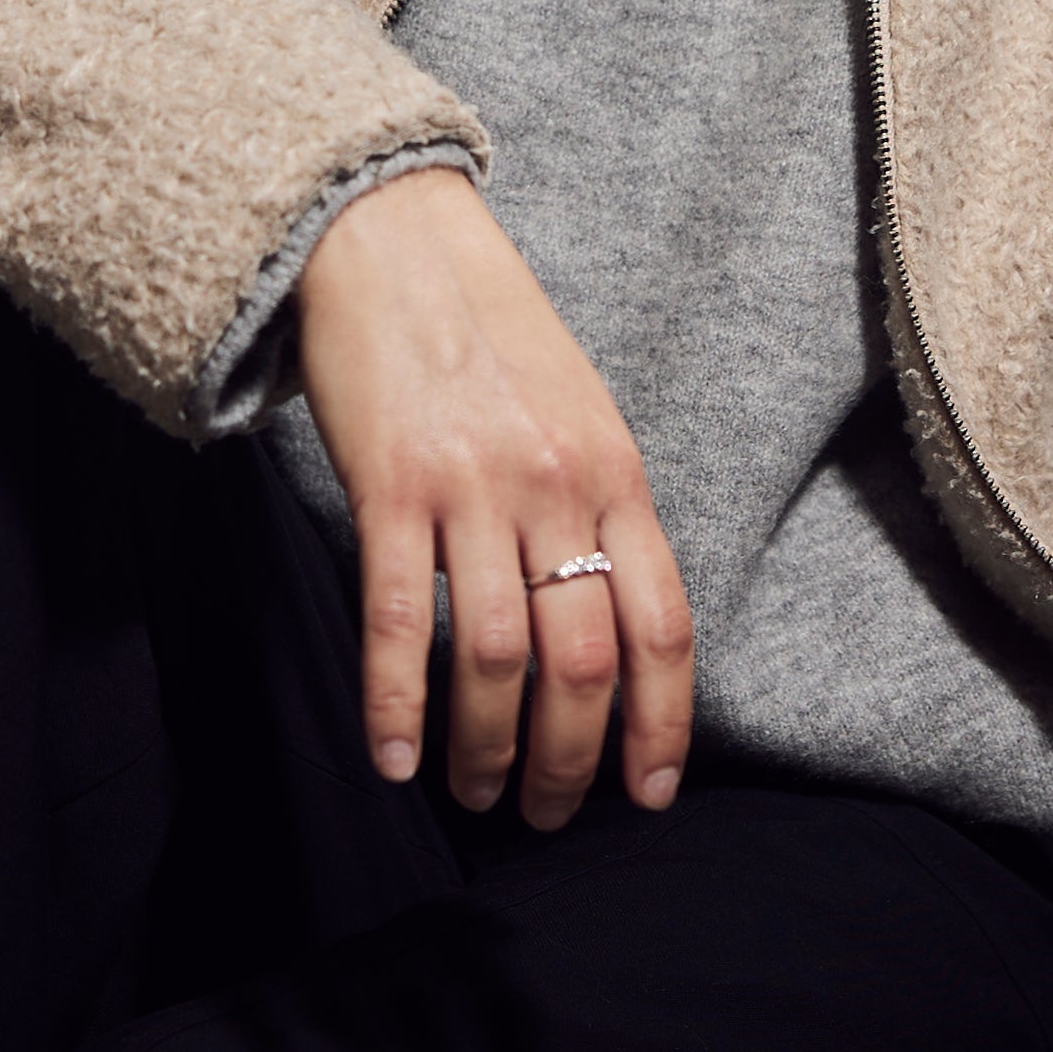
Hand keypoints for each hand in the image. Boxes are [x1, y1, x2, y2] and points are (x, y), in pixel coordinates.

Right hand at [292, 169, 693, 828]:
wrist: (389, 237)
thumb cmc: (485, 328)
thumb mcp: (577, 408)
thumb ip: (599, 504)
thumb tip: (608, 614)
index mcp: (616, 470)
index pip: (663, 625)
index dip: (661, 723)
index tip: (647, 791)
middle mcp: (557, 486)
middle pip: (584, 661)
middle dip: (571, 759)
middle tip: (548, 814)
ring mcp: (473, 487)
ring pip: (498, 658)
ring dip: (489, 748)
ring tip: (476, 792)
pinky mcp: (391, 485)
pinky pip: (399, 621)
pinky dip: (397, 703)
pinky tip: (395, 757)